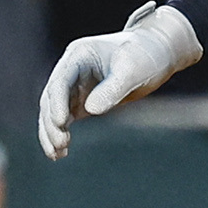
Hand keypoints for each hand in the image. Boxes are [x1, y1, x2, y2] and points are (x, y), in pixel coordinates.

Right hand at [37, 4, 201, 158]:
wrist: (156, 53)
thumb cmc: (146, 56)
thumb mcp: (133, 70)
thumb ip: (113, 88)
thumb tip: (90, 110)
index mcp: (79, 54)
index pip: (61, 80)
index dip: (57, 102)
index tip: (60, 122)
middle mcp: (71, 69)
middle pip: (51, 97)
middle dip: (52, 122)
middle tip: (60, 144)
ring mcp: (74, 85)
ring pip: (53, 111)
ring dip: (51, 132)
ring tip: (57, 154)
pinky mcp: (82, 100)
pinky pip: (64, 119)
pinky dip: (60, 133)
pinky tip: (61, 152)